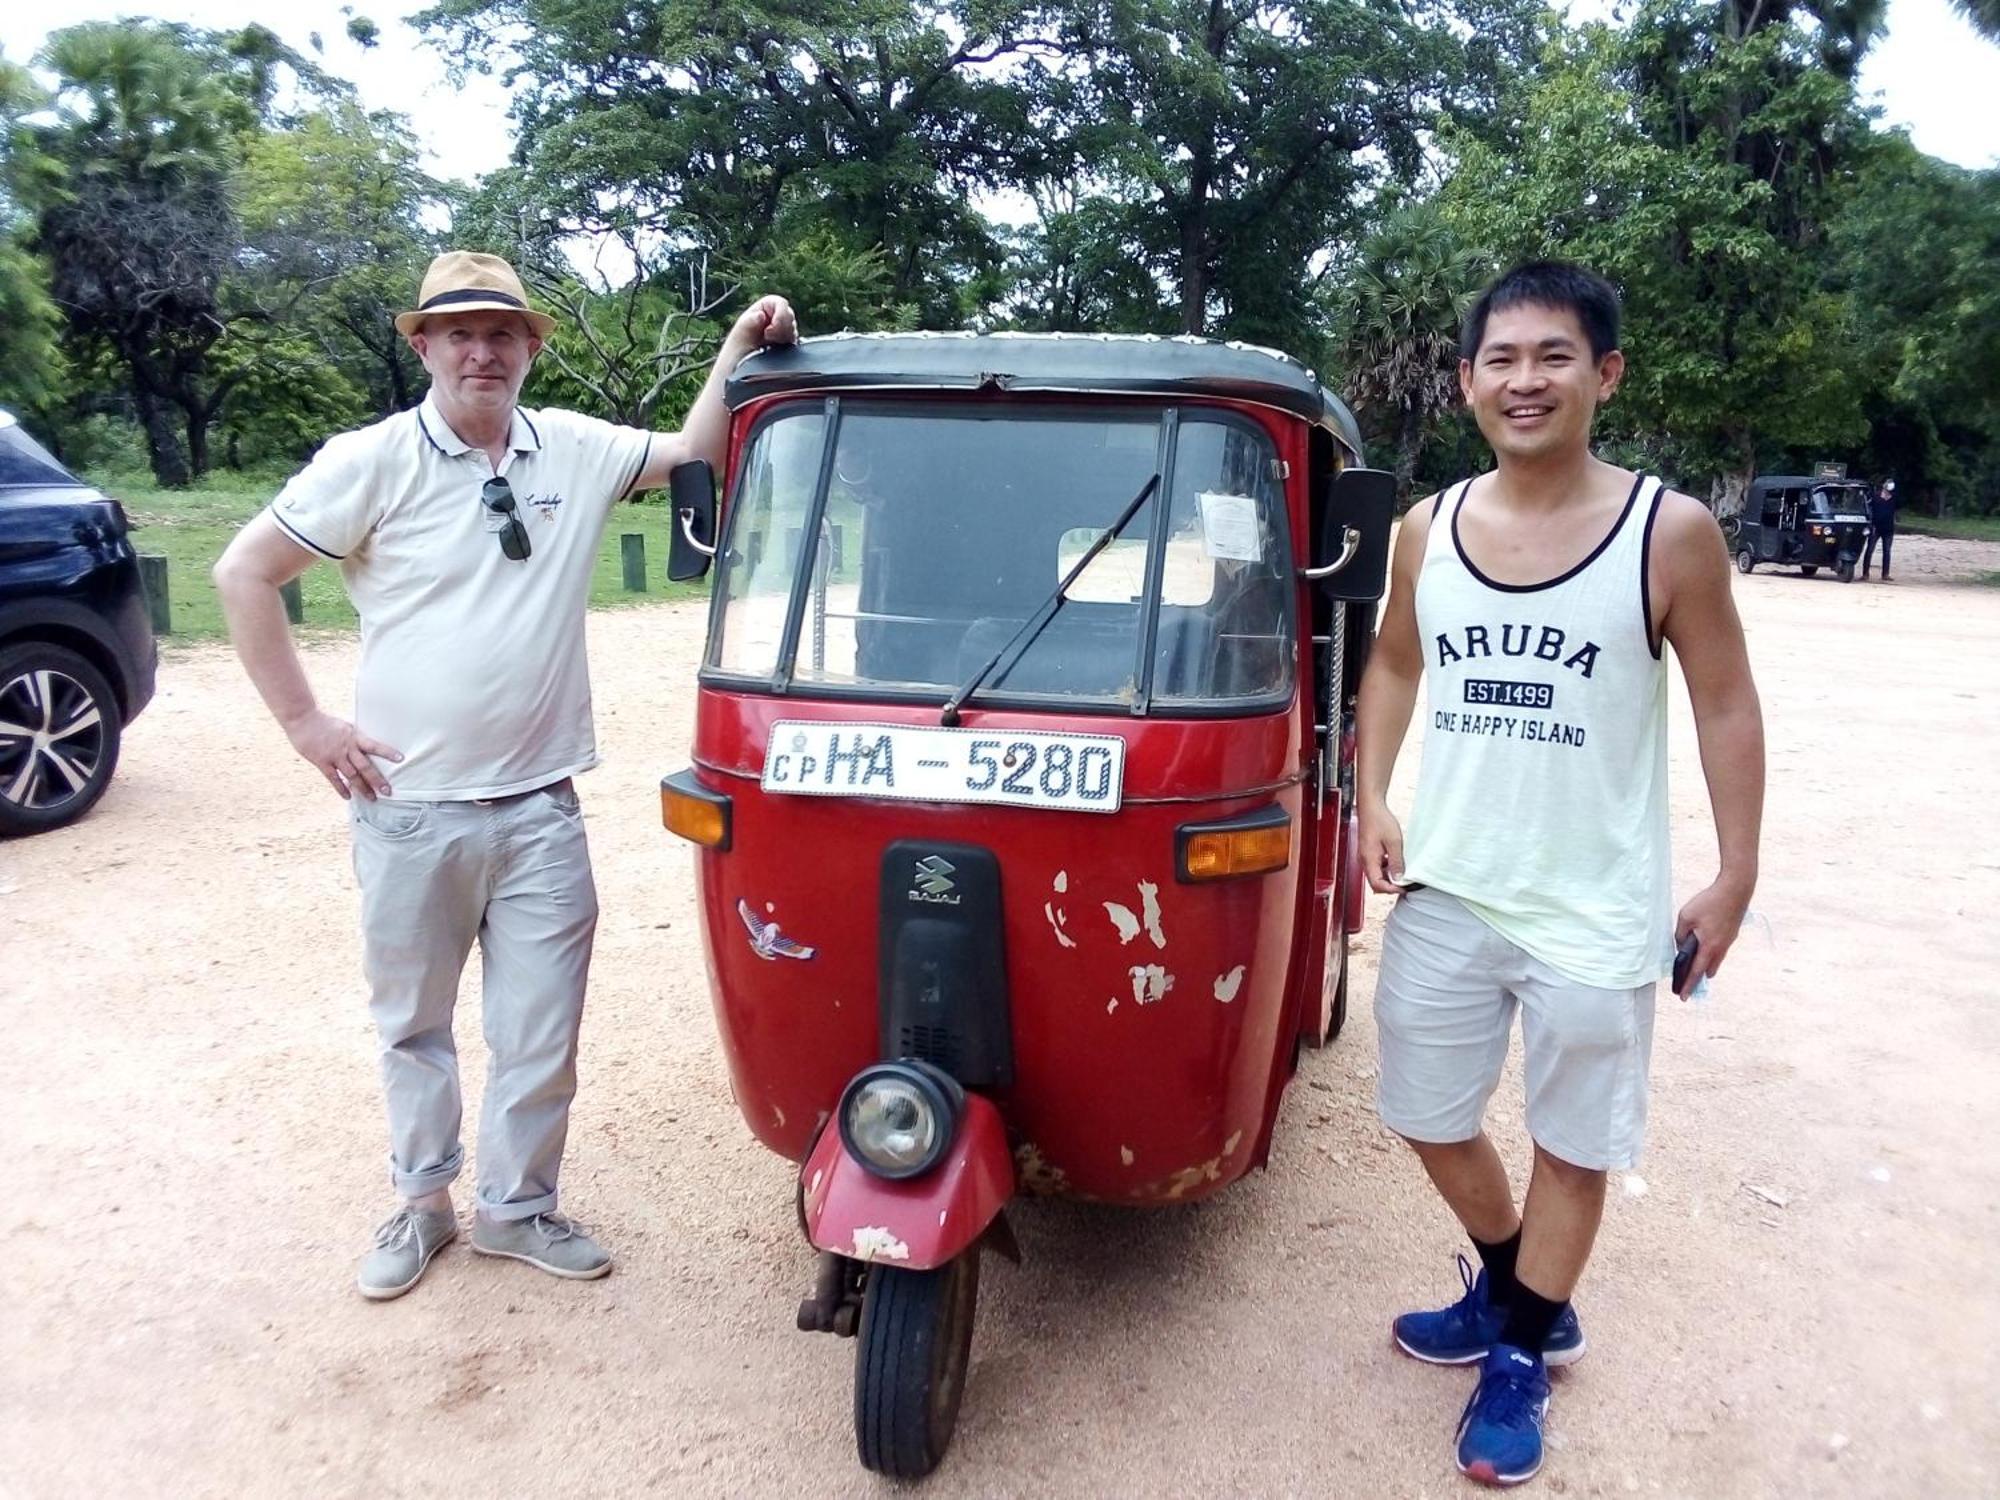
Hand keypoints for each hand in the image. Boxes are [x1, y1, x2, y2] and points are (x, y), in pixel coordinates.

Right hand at [284, 709, 402, 799]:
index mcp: (354, 736)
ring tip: (372, 798)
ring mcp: (334, 756)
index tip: (401, 759)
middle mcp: (347, 747)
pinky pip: (333, 778)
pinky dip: (341, 788)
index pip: (374, 745)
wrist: (302, 719)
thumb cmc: (324, 722)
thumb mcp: (345, 726)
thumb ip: (355, 738)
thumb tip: (366, 746)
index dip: (387, 752)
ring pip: (352, 775)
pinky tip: (348, 797)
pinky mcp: (322, 762)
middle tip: (388, 791)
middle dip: (377, 780)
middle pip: (365, 766)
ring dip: (362, 788)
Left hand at [731, 294, 797, 349]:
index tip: (769, 330)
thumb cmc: (740, 341)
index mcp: (766, 305)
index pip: (782, 304)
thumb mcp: (742, 330)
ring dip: (783, 338)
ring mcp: (783, 327)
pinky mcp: (788, 340)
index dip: (780, 316)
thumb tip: (761, 315)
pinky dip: (786, 345)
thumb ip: (750, 321)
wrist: (742, 359)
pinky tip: (775, 348)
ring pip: (793, 329)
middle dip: (781, 329)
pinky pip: (794, 340)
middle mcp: (777, 314)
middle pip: (790, 317)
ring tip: (769, 343)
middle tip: (767, 338)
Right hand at [1357, 800, 1409, 894]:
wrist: (1371, 807)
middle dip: (1390, 886)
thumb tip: (1398, 878)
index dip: (1391, 889)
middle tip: (1405, 883)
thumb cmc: (1379, 820)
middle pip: (1375, 882)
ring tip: (1402, 873)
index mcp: (1369, 860)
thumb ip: (1396, 862)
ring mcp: (1366, 856)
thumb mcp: (1394, 842)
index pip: (1377, 884)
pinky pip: (1377, 866)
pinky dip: (1386, 869)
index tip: (1403, 888)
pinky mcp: (1369, 852)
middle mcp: (1364, 860)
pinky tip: (1396, 863)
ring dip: (1389, 877)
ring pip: (1376, 875)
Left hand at [1672, 876, 1752, 996]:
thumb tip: (1681, 945)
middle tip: (1688, 985)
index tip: (1683, 997)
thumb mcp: (1686, 916)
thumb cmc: (1709, 902)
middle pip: (1708, 969)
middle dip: (1697, 978)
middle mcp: (1721, 948)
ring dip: (1705, 966)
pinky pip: (1720, 951)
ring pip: (1715, 960)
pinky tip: (1705, 952)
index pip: (1696, 971)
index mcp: (1709, 946)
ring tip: (1695, 970)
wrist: (1735, 890)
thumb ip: (1680, 934)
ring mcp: (1728, 941)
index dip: (1688, 985)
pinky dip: (1712, 955)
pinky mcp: (1731, 934)